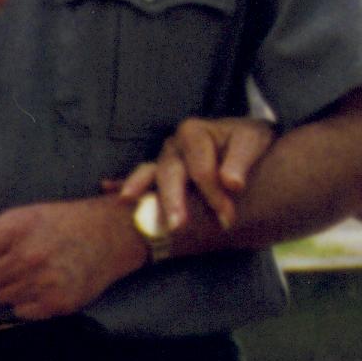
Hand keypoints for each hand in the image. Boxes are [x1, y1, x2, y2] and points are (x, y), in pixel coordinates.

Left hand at [0, 194, 140, 320]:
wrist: (110, 236)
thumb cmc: (63, 225)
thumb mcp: (23, 218)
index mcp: (19, 227)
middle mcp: (31, 255)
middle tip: (8, 267)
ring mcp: (45, 281)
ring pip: (0, 298)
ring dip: (8, 289)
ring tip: (31, 274)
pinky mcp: (57, 303)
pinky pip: (20, 312)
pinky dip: (25, 303)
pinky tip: (41, 286)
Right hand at [112, 115, 279, 237]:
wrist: (246, 145)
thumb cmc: (249, 143)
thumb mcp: (253, 142)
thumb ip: (241, 162)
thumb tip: (232, 183)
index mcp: (194, 133)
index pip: (200, 170)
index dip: (213, 194)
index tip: (228, 217)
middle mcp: (173, 146)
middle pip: (169, 174)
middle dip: (173, 200)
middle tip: (177, 227)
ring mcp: (163, 161)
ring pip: (150, 178)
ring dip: (143, 195)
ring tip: (130, 205)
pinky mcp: (160, 177)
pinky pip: (141, 181)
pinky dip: (123, 184)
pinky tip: (108, 190)